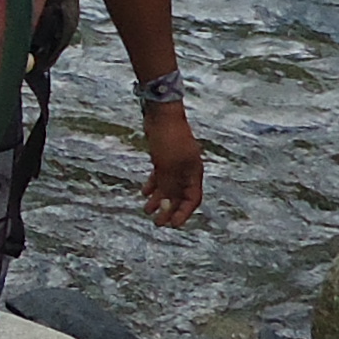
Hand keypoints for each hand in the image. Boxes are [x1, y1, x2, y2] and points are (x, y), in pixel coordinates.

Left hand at [141, 100, 204, 228]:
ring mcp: (175, 163)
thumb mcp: (168, 167)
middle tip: (157, 223)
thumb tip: (166, 207)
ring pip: (168, 187)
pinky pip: (160, 176)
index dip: (184, 213)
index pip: (193, 199)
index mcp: (194, 173)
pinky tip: (144, 193)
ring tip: (147, 211)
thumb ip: (169, 187)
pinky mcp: (164, 156)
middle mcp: (187, 170)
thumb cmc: (169, 139)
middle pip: (180, 196)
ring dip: (159, 200)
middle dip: (169, 210)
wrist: (161, 114)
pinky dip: (153, 185)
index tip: (172, 225)